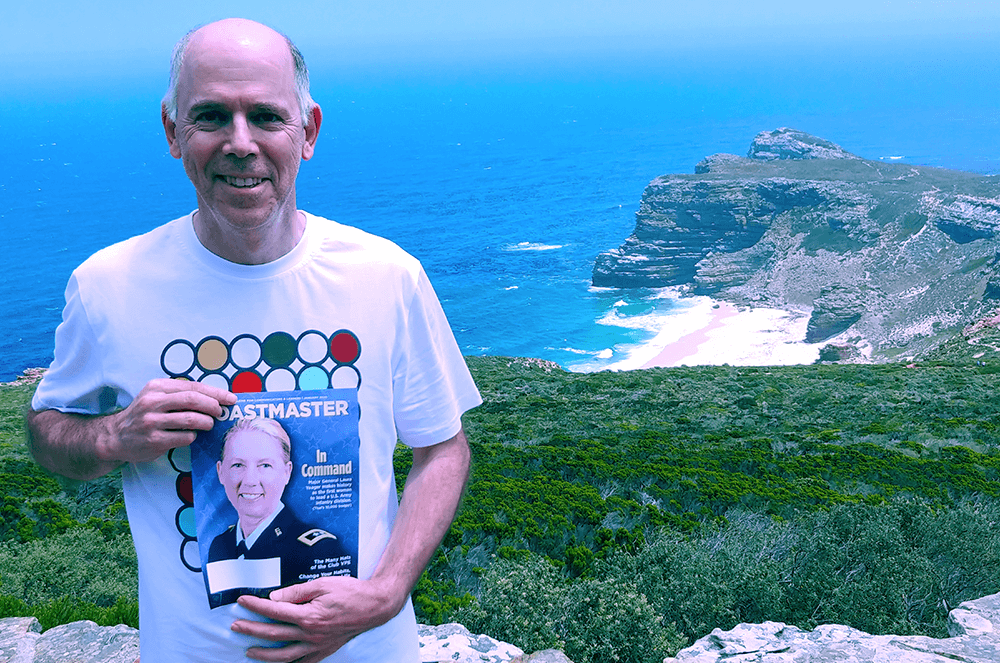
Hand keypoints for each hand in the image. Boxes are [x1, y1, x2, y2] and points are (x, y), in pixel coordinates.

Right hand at [101, 379, 235, 464]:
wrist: (115, 436)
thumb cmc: (144, 415)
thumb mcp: (157, 397)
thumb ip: (180, 395)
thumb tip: (216, 398)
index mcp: (156, 387)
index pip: (193, 386)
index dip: (215, 392)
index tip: (231, 398)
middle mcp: (152, 402)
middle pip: (193, 400)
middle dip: (213, 406)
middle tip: (221, 412)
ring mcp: (151, 421)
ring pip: (191, 419)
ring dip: (206, 423)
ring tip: (208, 425)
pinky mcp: (153, 440)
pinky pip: (185, 437)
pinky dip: (193, 436)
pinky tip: (191, 436)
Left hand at [233, 576, 400, 662]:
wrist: (374, 605)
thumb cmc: (350, 591)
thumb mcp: (323, 584)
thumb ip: (296, 592)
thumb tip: (274, 597)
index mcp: (308, 615)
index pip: (274, 611)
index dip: (255, 606)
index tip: (241, 600)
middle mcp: (310, 633)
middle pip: (274, 634)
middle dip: (251, 630)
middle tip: (235, 625)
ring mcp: (317, 645)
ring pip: (284, 655)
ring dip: (264, 654)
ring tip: (249, 651)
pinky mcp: (325, 650)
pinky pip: (303, 662)